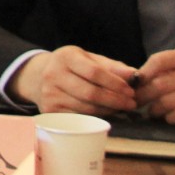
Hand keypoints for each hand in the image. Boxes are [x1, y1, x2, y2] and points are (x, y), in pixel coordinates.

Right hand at [8, 45, 138, 114]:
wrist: (40, 77)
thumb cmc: (73, 67)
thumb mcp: (89, 59)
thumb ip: (112, 67)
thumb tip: (134, 75)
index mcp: (65, 57)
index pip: (94, 72)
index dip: (115, 83)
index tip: (130, 91)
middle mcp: (52, 75)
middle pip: (90, 93)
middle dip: (114, 100)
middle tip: (131, 103)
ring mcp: (49, 94)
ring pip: (86, 108)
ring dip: (108, 110)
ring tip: (120, 108)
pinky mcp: (49, 110)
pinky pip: (78, 118)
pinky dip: (95, 118)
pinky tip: (105, 113)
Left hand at [135, 48, 174, 132]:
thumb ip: (164, 71)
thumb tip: (133, 81)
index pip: (158, 60)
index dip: (142, 74)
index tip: (134, 85)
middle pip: (159, 84)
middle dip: (144, 96)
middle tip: (137, 103)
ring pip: (168, 102)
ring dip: (156, 110)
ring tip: (153, 112)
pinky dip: (171, 118)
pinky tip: (170, 118)